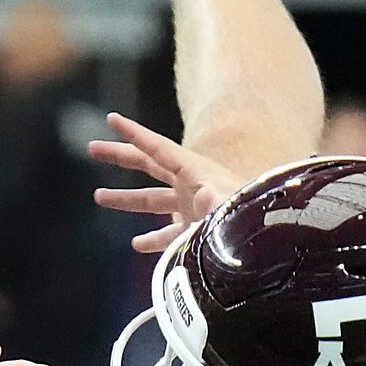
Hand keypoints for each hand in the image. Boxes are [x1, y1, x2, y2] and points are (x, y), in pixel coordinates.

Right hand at [90, 114, 246, 254]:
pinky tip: (137, 245)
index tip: (112, 119)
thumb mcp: (231, 204)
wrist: (273, 239)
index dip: (136, 134)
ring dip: (126, 200)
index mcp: (195, 173)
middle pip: (149, 166)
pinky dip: (154, 240)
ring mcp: (193, 208)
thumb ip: (217, 201)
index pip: (159, 148)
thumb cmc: (253, 218)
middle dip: (121, 156)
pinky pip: (169, 235)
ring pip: (152, 201)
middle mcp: (191, 186)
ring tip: (99, 196)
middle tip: (92, 148)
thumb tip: (206, 195)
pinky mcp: (198, 231)